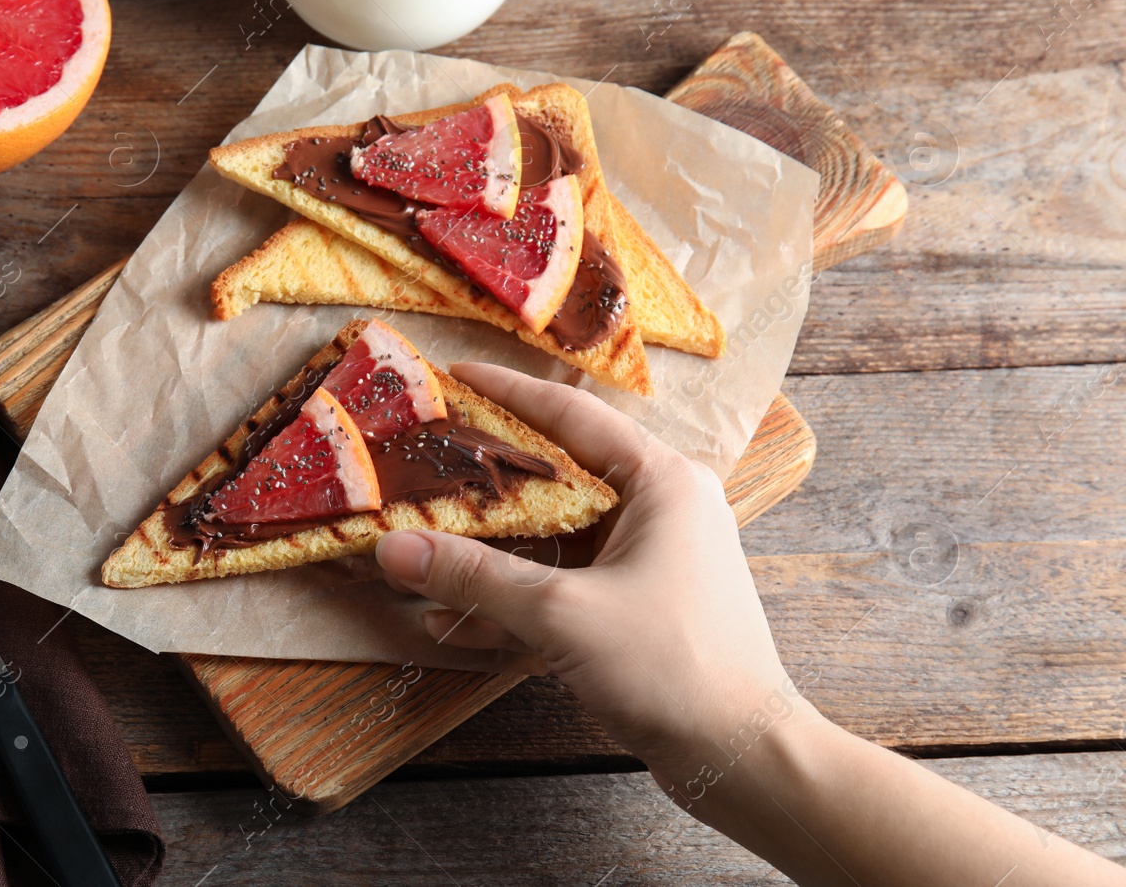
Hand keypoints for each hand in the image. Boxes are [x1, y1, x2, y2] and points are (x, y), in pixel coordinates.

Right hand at [375, 362, 804, 788]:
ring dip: (491, 553)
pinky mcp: (635, 608)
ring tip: (422, 548)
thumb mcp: (563, 614)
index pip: (572, 414)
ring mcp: (649, 560)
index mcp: (660, 481)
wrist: (740, 756)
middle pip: (556, 475)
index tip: (454, 377)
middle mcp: (659, 508)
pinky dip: (514, 601)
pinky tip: (452, 622)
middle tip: (425, 457)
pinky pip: (562, 587)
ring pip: (553, 537)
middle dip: (487, 479)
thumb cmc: (673, 665)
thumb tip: (394, 548)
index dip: (508, 394)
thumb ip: (475, 576)